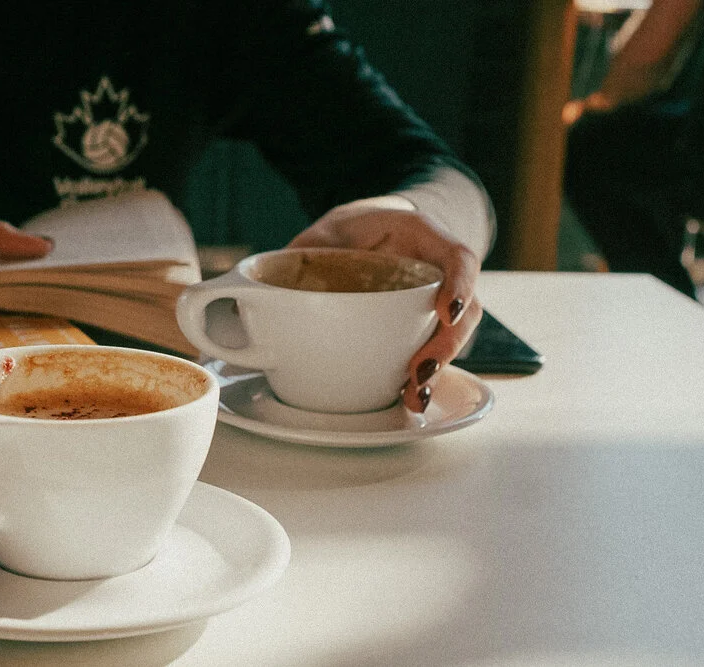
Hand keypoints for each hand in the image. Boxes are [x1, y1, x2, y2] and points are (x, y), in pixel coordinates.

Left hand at [288, 203, 482, 412]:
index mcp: (420, 235)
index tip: (444, 312)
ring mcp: (436, 301)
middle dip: (448, 345)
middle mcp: (437, 270)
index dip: (460, 284)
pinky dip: (423, 375)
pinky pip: (433, 349)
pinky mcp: (424, 327)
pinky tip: (408, 397)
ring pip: (455, 335)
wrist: (363, 234)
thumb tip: (238, 296)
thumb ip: (296, 254)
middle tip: (418, 372)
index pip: (458, 256)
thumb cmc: (347, 232)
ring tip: (415, 396)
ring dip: (439, 368)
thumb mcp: (322, 231)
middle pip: (465, 308)